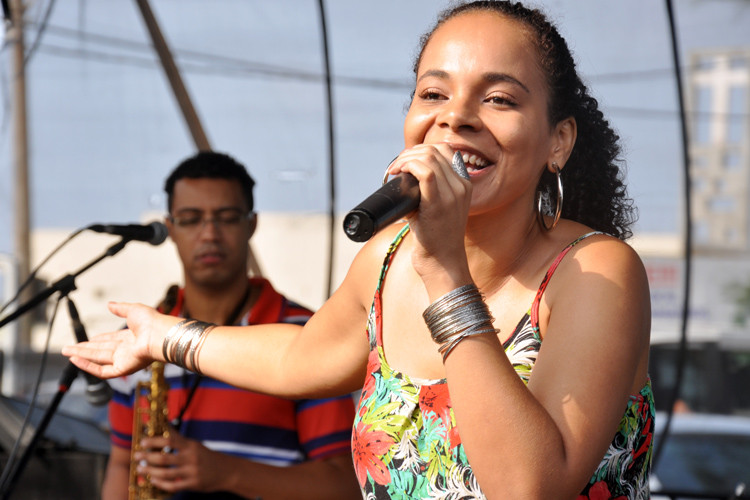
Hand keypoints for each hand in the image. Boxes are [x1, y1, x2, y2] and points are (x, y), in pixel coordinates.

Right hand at [62, 302, 178, 378]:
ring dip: (81, 355)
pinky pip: (101, 370)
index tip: (85, 339)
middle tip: (68, 348)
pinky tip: (75, 360)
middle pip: (100, 350)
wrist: (159, 334)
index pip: (109, 340)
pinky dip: (87, 366)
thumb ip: (120, 308)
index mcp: (130, 337)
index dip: (96, 339)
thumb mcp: (133, 309)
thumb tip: (109, 304)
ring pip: (97, 359)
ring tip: (66, 352)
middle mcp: (126, 349)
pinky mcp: (122, 369)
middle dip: (83, 349)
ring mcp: (124, 360)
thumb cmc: (151, 321)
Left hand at [135, 429, 228, 493]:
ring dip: (150, 471)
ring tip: (140, 469)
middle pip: (164, 458)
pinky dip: (161, 483)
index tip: (142, 441)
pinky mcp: (193, 484)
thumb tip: (164, 427)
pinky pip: (173, 485)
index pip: (170, 441)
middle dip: (147, 457)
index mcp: (191, 446)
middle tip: (136, 456)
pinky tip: (153, 480)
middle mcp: (191, 458)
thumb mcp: (195, 445)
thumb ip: (180, 440)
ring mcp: (192, 472)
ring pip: (166, 473)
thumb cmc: (207, 456)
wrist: (226, 471)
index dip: (155, 441)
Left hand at [388, 144, 472, 285]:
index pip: (445, 150)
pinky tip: (397, 173)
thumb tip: (403, 176)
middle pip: (435, 150)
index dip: (422, 149)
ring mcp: (452, 194)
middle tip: (396, 167)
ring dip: (405, 158)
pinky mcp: (438, 204)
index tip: (406, 161)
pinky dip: (407, 166)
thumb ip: (428, 191)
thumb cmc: (435, 239)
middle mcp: (462, 186)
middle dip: (410, 152)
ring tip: (394, 170)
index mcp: (464, 185)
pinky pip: (425, 172)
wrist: (442, 264)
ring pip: (428, 157)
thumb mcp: (437, 209)